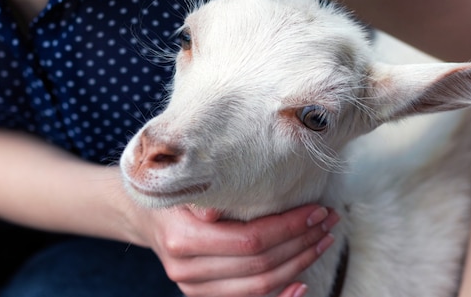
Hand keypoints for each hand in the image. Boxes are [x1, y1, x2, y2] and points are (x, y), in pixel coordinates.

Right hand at [138, 204, 338, 296]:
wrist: (142, 214)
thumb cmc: (168, 193)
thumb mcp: (179, 185)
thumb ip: (201, 196)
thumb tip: (217, 211)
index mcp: (183, 240)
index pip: (249, 240)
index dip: (287, 227)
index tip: (315, 210)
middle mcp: (188, 271)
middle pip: (259, 265)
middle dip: (301, 242)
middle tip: (327, 221)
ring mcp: (195, 289)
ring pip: (259, 287)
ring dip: (298, 264)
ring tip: (322, 240)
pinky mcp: (203, 296)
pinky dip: (281, 295)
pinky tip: (303, 282)